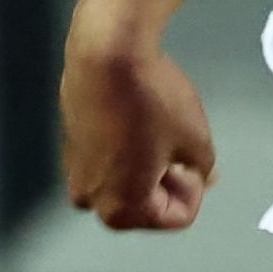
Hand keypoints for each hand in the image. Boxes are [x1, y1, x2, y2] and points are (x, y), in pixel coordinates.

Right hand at [61, 18, 216, 232]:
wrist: (107, 54)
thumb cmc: (152, 101)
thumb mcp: (196, 140)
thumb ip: (201, 169)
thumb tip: (198, 174)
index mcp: (122, 208)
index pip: (175, 217)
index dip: (196, 191)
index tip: (202, 165)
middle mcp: (91, 198)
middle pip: (145, 206)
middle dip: (172, 184)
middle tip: (191, 154)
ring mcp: (75, 171)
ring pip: (125, 182)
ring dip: (151, 168)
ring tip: (170, 136)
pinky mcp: (70, 142)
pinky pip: (107, 160)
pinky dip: (129, 152)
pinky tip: (145, 125)